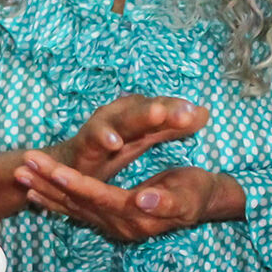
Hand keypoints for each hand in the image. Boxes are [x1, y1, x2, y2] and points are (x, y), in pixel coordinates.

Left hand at [15, 155, 240, 242]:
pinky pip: (76, 212)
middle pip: (76, 204)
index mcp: (135, 217)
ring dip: (45, 192)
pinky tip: (37, 194)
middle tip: (21, 166)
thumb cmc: (197, 191)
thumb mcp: (188, 194)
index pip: (96, 197)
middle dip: (48, 184)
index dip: (72, 182)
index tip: (48, 167)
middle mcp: (118, 225)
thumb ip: (167, 201)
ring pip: (71, 208)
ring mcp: (112, 225)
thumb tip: (144, 201)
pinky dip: (55, 202)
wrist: (203, 203)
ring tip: (20, 176)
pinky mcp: (109, 219)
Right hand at [47, 93, 208, 182]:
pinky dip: (102, 137)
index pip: (163, 107)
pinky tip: (114, 142)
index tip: (200, 113)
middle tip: (188, 111)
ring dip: (139, 116)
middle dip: (166, 108)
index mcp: (137, 114)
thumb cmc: (108, 148)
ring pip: (123, 118)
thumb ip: (171, 127)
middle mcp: (120, 115)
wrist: (67, 164)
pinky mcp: (83, 142)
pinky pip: (93, 139)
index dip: (179, 110)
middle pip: (146, 108)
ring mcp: (100, 126)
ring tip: (159, 114)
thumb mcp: (144, 138)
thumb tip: (204, 113)